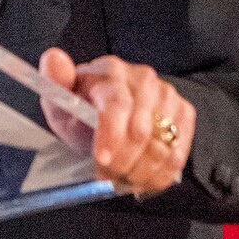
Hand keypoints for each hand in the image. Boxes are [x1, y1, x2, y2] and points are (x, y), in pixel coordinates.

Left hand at [39, 48, 195, 195]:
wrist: (110, 111)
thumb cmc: (82, 108)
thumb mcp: (60, 99)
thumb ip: (54, 82)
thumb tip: (54, 58)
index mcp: (110, 72)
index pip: (117, 104)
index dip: (111, 135)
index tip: (102, 160)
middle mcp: (143, 79)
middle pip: (141, 131)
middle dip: (122, 162)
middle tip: (105, 178)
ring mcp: (167, 95)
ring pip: (162, 147)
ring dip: (139, 172)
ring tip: (120, 180)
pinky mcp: (183, 112)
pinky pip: (177, 154)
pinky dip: (158, 175)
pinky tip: (140, 180)